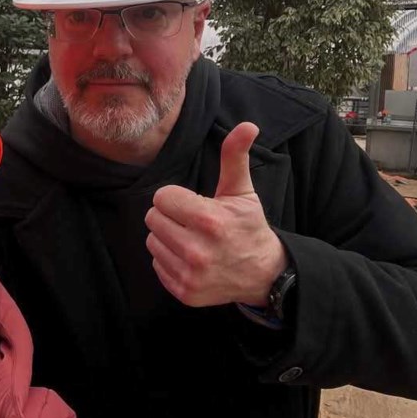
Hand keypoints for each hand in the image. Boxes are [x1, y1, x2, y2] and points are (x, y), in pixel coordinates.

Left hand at [145, 122, 287, 307]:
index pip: (161, 198)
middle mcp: (197, 250)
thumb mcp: (242, 191)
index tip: (193, 204)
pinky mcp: (184, 292)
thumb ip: (234, 156)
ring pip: (152, 241)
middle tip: (192, 222)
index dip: (176, 198)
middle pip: (153, 219)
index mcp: (208, 220)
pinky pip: (157, 263)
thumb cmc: (248, 227)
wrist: (264, 274)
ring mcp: (189, 274)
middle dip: (170, 216)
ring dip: (167, 237)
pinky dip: (169, 259)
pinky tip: (190, 257)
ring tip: (191, 238)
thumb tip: (247, 125)